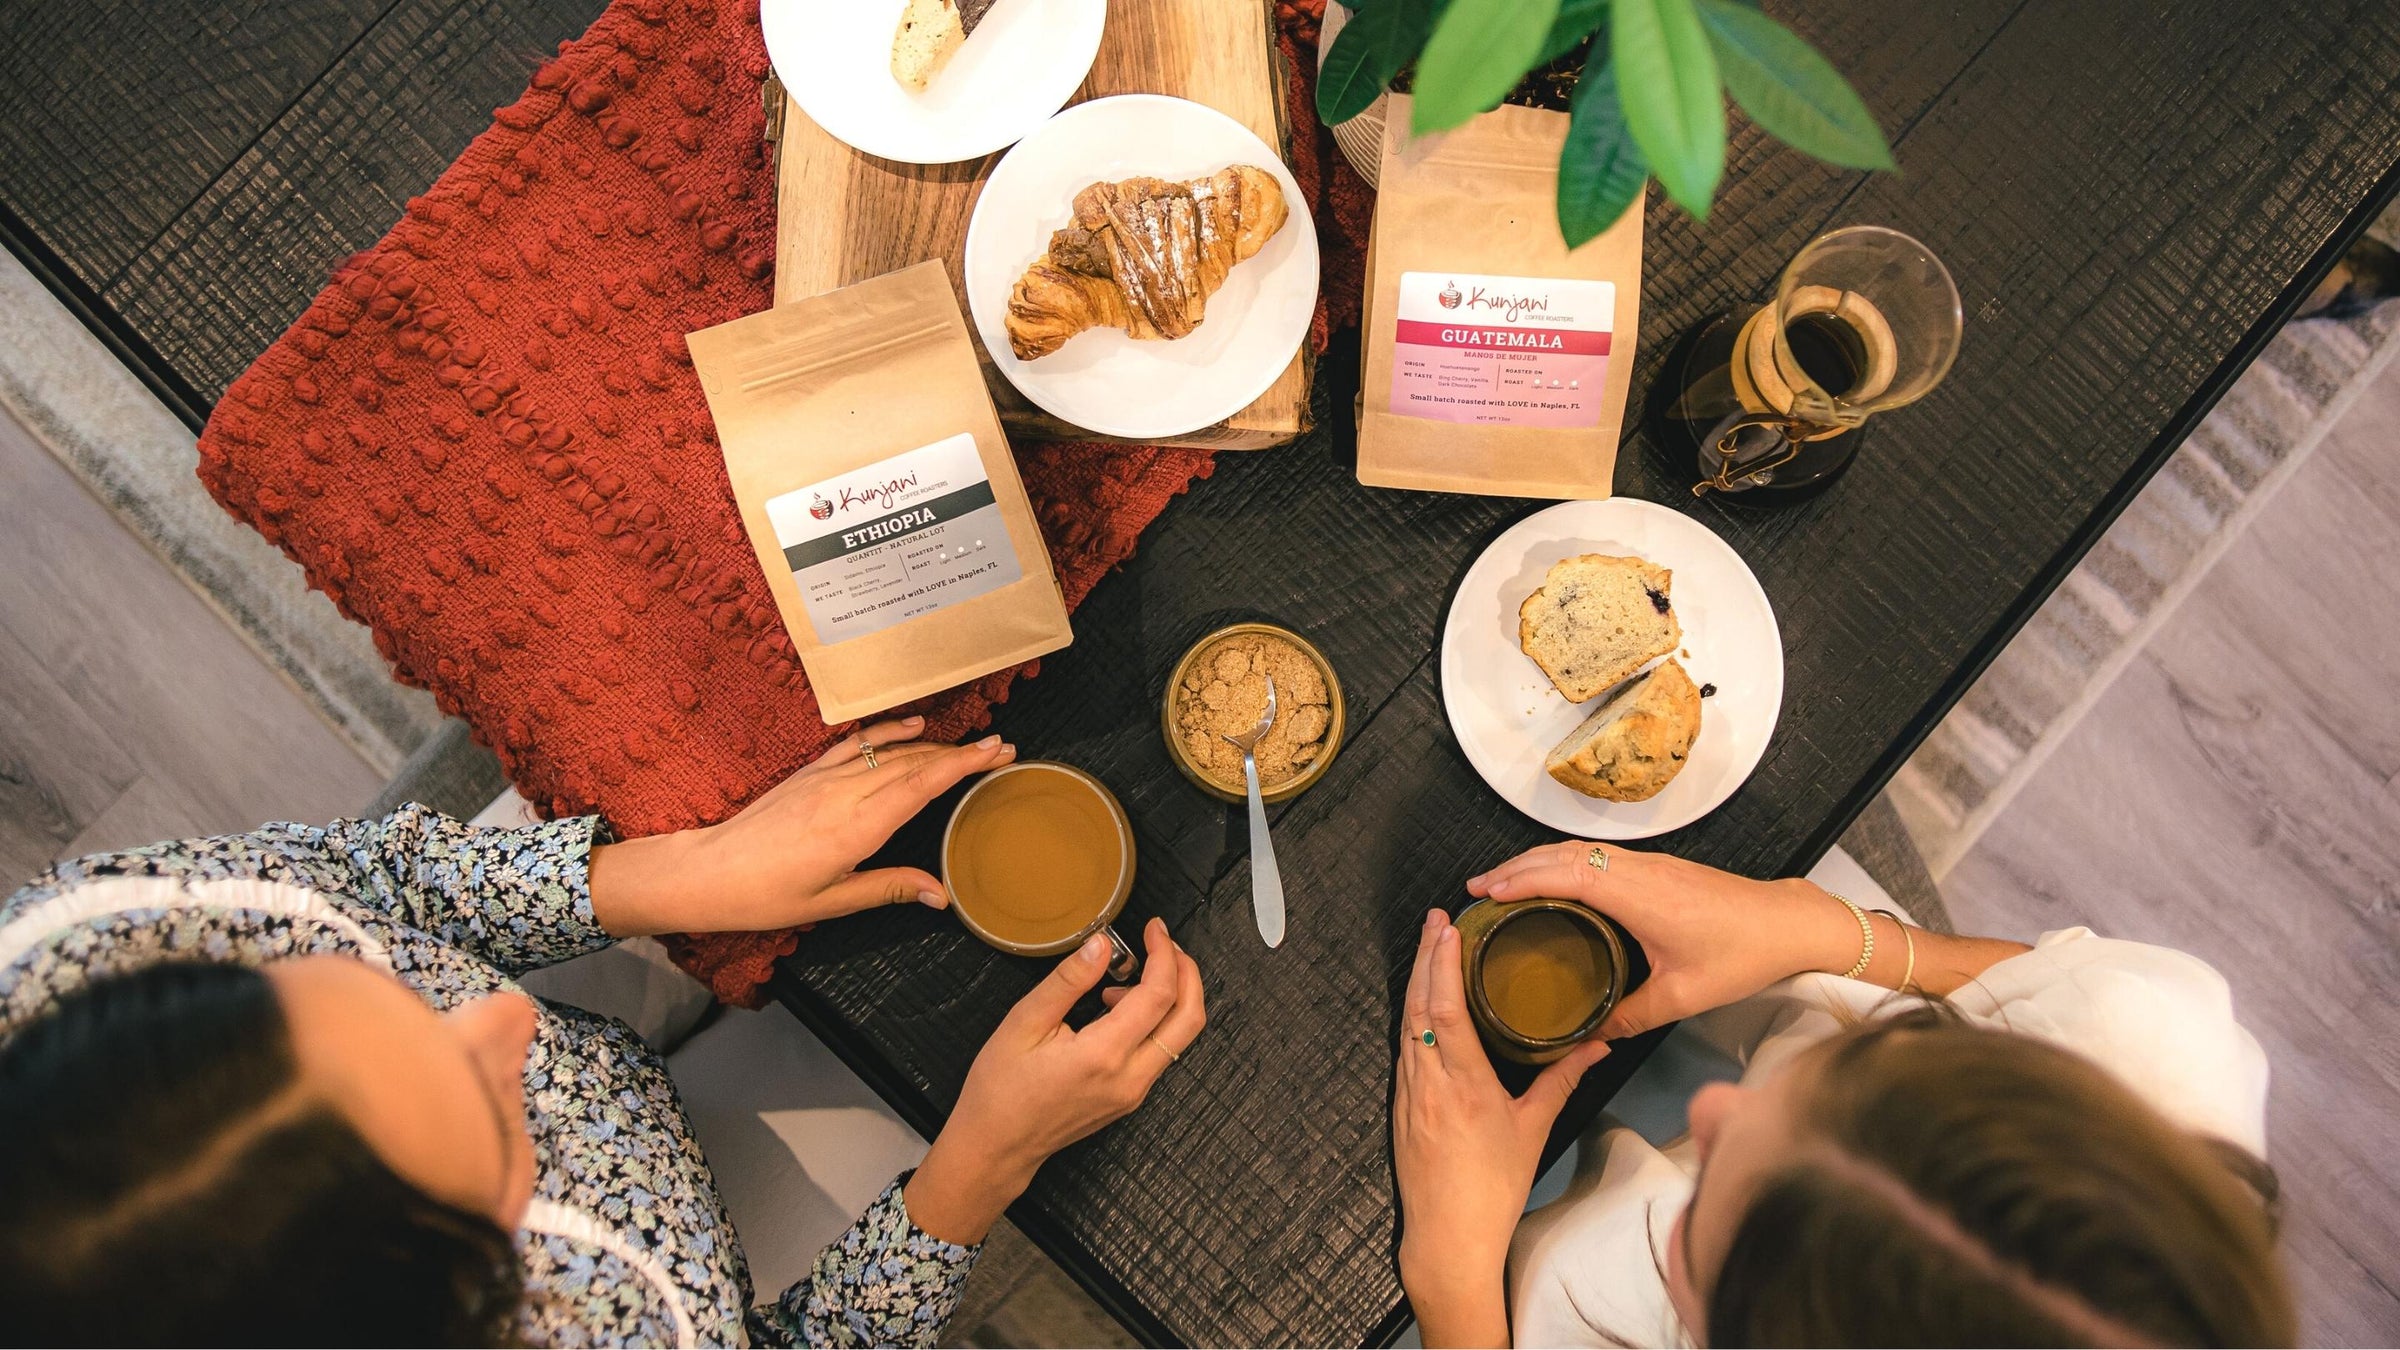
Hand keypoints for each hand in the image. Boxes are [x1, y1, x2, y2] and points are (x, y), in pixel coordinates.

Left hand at [587, 717, 1016, 935]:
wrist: (710, 872)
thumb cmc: (767, 896)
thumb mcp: (833, 903)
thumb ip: (890, 888)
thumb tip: (942, 895)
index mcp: (856, 828)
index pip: (921, 785)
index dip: (962, 765)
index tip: (996, 753)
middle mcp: (844, 793)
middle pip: (914, 762)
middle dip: (960, 752)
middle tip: (1000, 747)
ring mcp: (826, 777)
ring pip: (890, 751)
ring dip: (933, 743)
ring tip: (970, 743)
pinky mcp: (810, 772)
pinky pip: (857, 743)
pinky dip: (888, 732)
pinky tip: (913, 725)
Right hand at [905, 918, 1204, 1244]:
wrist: (996, 1147)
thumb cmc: (1000, 1088)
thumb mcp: (1024, 1022)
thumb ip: (1068, 981)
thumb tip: (1101, 944)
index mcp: (1104, 1055)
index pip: (1159, 995)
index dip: (1164, 954)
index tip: (1154, 928)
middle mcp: (1130, 1078)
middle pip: (1190, 1018)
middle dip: (1187, 973)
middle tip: (1164, 944)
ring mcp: (1134, 1093)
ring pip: (1179, 1037)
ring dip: (1168, 998)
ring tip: (1122, 980)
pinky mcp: (1130, 1098)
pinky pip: (1160, 1053)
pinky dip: (1153, 1021)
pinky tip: (1116, 1009)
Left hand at [1394, 909, 1607, 1348]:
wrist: (1448, 1236)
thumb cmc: (1491, 1189)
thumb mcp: (1534, 1128)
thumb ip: (1563, 1079)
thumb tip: (1597, 1046)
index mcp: (1463, 1084)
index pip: (1446, 1007)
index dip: (1444, 962)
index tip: (1448, 928)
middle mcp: (1429, 1082)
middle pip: (1419, 1004)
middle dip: (1426, 956)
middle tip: (1437, 919)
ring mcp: (1409, 1092)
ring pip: (1407, 1022)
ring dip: (1417, 980)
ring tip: (1429, 946)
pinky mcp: (1400, 1105)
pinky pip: (1404, 1047)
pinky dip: (1412, 1014)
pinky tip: (1420, 1000)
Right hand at [1468, 842, 1854, 1038]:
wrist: (1789, 923)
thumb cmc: (1742, 955)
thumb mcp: (1682, 996)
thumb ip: (1630, 1015)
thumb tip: (1590, 1034)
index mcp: (1639, 896)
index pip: (1566, 875)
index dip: (1522, 880)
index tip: (1487, 893)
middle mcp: (1640, 870)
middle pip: (1563, 855)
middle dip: (1516, 867)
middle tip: (1478, 888)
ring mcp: (1649, 863)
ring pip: (1579, 850)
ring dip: (1537, 861)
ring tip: (1504, 882)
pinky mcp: (1658, 866)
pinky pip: (1597, 854)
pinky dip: (1563, 862)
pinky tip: (1552, 880)